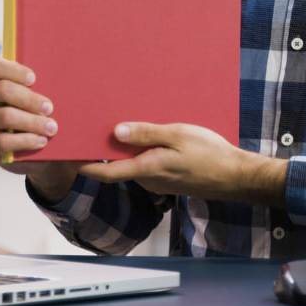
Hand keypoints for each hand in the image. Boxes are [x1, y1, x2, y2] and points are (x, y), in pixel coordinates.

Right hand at [0, 56, 78, 202]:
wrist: (32, 149)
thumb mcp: (37, 96)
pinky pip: (2, 141)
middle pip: (1, 90)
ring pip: (4, 116)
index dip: (13, 70)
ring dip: (32, 122)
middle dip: (29, 98)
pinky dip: (25, 140)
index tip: (34, 78)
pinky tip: (40, 140)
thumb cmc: (37, 113)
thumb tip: (62, 75)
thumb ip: (40, 85)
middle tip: (50, 107)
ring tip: (51, 127)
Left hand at [78, 122, 287, 206]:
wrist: (236, 177)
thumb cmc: (210, 154)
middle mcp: (149, 179)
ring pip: (134, 165)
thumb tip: (116, 132)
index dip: (86, 166)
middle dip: (104, 151)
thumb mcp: (177, 135)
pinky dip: (142, 153)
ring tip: (119, 124)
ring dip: (126, 150)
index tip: (69, 156)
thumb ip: (146, 134)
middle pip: (118, 166)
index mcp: (147, 169)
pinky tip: (148, 136)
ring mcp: (160, 182)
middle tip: (92, 128)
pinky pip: (148, 165)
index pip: (107, 172)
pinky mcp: (170, 179)